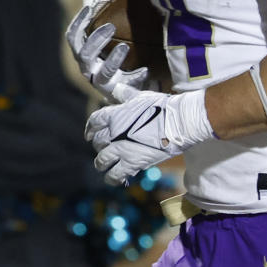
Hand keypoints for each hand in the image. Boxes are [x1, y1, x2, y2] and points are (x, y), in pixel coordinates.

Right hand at [67, 0, 148, 103]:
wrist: (121, 89)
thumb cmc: (108, 57)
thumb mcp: (102, 36)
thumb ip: (96, 14)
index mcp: (82, 53)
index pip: (73, 37)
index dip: (78, 22)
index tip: (89, 8)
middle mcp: (88, 69)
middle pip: (84, 54)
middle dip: (96, 40)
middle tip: (111, 26)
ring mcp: (101, 82)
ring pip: (102, 73)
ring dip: (113, 60)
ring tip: (124, 47)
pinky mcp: (117, 92)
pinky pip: (124, 87)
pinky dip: (134, 77)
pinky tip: (145, 70)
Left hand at [86, 88, 213, 185]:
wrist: (178, 123)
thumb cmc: (163, 107)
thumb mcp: (141, 96)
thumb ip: (126, 94)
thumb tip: (117, 88)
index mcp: (115, 115)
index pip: (95, 121)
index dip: (90, 128)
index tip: (89, 134)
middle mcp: (114, 133)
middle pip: (98, 141)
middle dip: (98, 145)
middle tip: (102, 148)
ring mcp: (122, 149)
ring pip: (102, 160)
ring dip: (101, 163)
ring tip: (102, 166)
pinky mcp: (132, 163)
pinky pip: (116, 174)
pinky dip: (112, 177)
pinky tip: (112, 178)